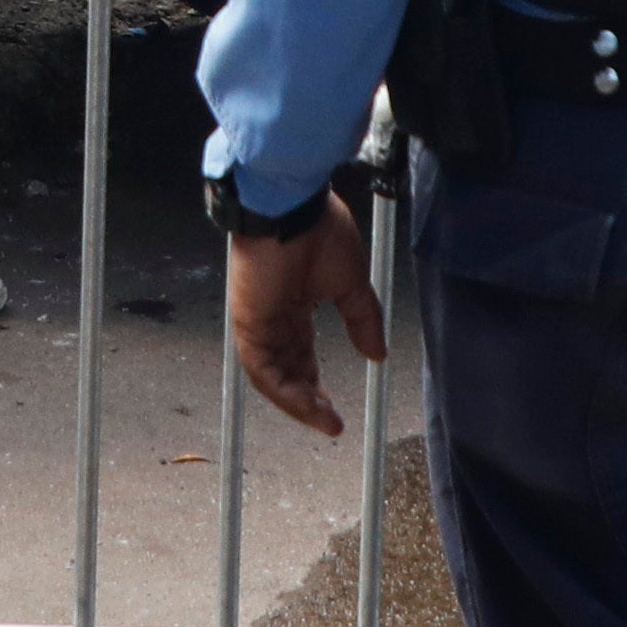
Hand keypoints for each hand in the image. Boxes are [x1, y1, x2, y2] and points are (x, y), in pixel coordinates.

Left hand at [224, 189, 380, 439]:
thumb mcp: (351, 283)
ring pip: (272, 377)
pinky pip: (262, 369)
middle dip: (308, 400)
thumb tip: (378, 352)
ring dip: (298, 403)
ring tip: (324, 421)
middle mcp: (272, 317)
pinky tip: (307, 405)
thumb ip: (363, 319)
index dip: (315, 381)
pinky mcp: (248, 323)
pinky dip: (284, 391)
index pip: (300, 353)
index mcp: (293, 305)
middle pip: (286, 370)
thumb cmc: (318, 230)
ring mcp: (257, 322)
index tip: (335, 407)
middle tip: (330, 422)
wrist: (292, 204)